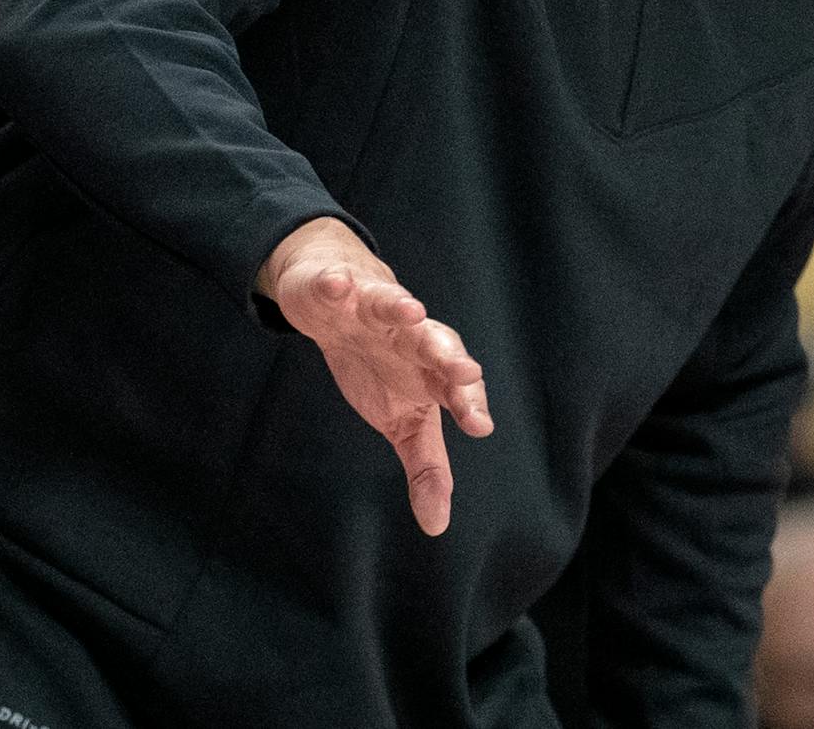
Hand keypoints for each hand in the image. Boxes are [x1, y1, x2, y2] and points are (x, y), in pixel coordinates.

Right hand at [258, 217, 492, 535]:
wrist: (339, 307)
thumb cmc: (380, 366)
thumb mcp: (403, 421)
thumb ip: (427, 467)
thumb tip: (437, 526)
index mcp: (430, 368)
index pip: (455, 385)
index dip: (468, 402)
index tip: (477, 425)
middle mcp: (408, 334)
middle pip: (433, 341)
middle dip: (447, 354)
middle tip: (464, 371)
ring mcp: (372, 308)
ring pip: (390, 304)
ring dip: (400, 307)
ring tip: (412, 311)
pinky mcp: (336, 290)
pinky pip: (336, 286)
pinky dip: (337, 286)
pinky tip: (339, 288)